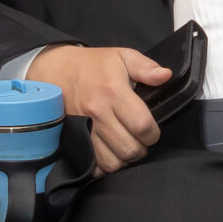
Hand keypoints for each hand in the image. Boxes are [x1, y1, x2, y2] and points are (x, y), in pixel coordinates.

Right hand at [27, 45, 171, 173]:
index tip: (152, 130)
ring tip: (126, 146)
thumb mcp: (122, 56)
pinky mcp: (73, 139)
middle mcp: (97, 112)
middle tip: (140, 140)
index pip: (142, 125)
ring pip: (112, 162)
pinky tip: (111, 152)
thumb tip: (165, 76)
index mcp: (113, 91)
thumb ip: (146, 67)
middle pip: (128, 148)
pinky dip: (105, 165)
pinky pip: (94, 165)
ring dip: (124, 159)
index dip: (153, 133)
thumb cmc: (93, 65)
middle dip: (141, 149)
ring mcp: (83, 128)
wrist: (56, 70)